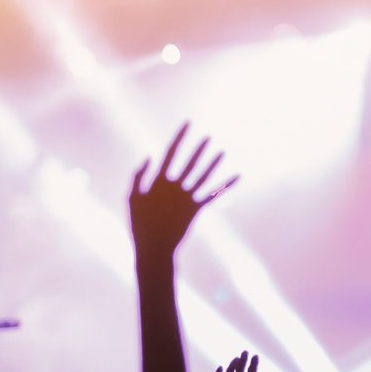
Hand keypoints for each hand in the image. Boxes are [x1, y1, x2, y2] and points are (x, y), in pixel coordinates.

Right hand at [129, 122, 236, 259]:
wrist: (154, 248)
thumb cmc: (140, 224)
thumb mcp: (132, 198)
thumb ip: (138, 177)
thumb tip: (148, 157)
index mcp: (159, 181)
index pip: (172, 152)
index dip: (180, 136)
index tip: (188, 123)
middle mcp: (175, 187)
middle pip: (190, 162)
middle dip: (199, 148)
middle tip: (209, 135)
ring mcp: (187, 198)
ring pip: (204, 177)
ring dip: (214, 163)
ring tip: (223, 151)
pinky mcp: (196, 210)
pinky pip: (214, 195)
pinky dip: (226, 186)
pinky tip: (238, 176)